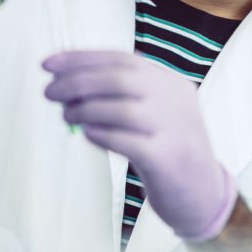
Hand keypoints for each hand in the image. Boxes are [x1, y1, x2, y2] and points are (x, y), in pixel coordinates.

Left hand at [43, 50, 237, 241]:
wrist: (202, 192)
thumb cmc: (166, 150)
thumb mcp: (151, 113)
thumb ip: (120, 97)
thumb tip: (68, 85)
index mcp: (170, 82)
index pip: (121, 59)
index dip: (81, 58)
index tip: (48, 64)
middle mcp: (174, 99)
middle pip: (119, 79)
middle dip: (76, 82)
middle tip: (49, 92)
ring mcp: (174, 128)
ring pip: (121, 108)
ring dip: (84, 109)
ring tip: (66, 116)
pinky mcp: (167, 158)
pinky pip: (127, 142)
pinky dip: (101, 135)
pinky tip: (86, 134)